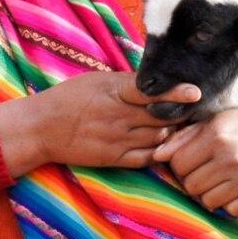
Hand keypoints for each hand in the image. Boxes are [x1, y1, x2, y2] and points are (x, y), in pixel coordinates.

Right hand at [0, 71, 198, 175]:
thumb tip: (155, 82)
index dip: (176, 93)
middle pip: (162, 117)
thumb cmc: (69, 98)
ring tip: (180, 128)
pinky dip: (159, 152)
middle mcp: (119, 116)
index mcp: (115, 92)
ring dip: (172, 134)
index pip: (152, 92)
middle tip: (193, 111)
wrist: (42, 127)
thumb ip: (127, 83)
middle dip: (180, 115)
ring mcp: (117, 139)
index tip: (195, 92)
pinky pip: (146, 158)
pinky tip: (163, 146)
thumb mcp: (97, 80)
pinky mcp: (114, 158)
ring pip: (158, 138)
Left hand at [152, 102, 237, 216]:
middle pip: (191, 186)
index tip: (192, 161)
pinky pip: (230, 211)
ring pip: (208, 201)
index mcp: (217, 136)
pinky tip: (236, 187)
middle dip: (194, 180)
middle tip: (207, 171)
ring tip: (221, 179)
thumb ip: (183, 138)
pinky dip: (230, 203)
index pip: (179, 164)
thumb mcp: (215, 122)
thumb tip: (157, 156)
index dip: (181, 165)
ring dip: (210, 193)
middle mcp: (232, 157)